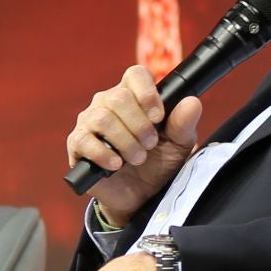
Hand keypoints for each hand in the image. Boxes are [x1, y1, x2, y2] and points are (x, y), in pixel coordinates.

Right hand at [67, 66, 203, 227]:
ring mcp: (89, 122)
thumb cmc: (158, 162)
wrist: (140, 195)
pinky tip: (116, 164)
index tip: (158, 117)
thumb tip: (192, 102)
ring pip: (103, 118)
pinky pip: (84, 140)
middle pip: (118, 97)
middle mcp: (107, 102)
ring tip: (137, 158)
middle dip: (139, 125)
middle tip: (150, 144)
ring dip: (125, 141)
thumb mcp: (178, 144)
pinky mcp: (77, 144)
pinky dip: (103, 154)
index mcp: (133, 95)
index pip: (135, 74)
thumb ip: (184, 123)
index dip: (147, 93)